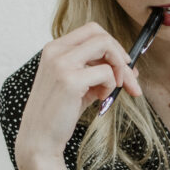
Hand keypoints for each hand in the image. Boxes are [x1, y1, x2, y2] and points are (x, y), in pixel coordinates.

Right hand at [15, 22, 143, 167]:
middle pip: (101, 35)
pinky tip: (101, 99)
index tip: (123, 63)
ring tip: (113, 90)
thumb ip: (96, 70)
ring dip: (119, 70)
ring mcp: (61, 63)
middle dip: (120, 55)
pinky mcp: (70, 80)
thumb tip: (127, 66)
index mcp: (54, 48)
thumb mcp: (77, 84)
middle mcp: (56, 51)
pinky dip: (110, 85)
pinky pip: (106, 72)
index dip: (112, 45)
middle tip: (129, 77)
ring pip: (106, 46)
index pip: (91, 30)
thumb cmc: (58, 113)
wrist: (39, 139)